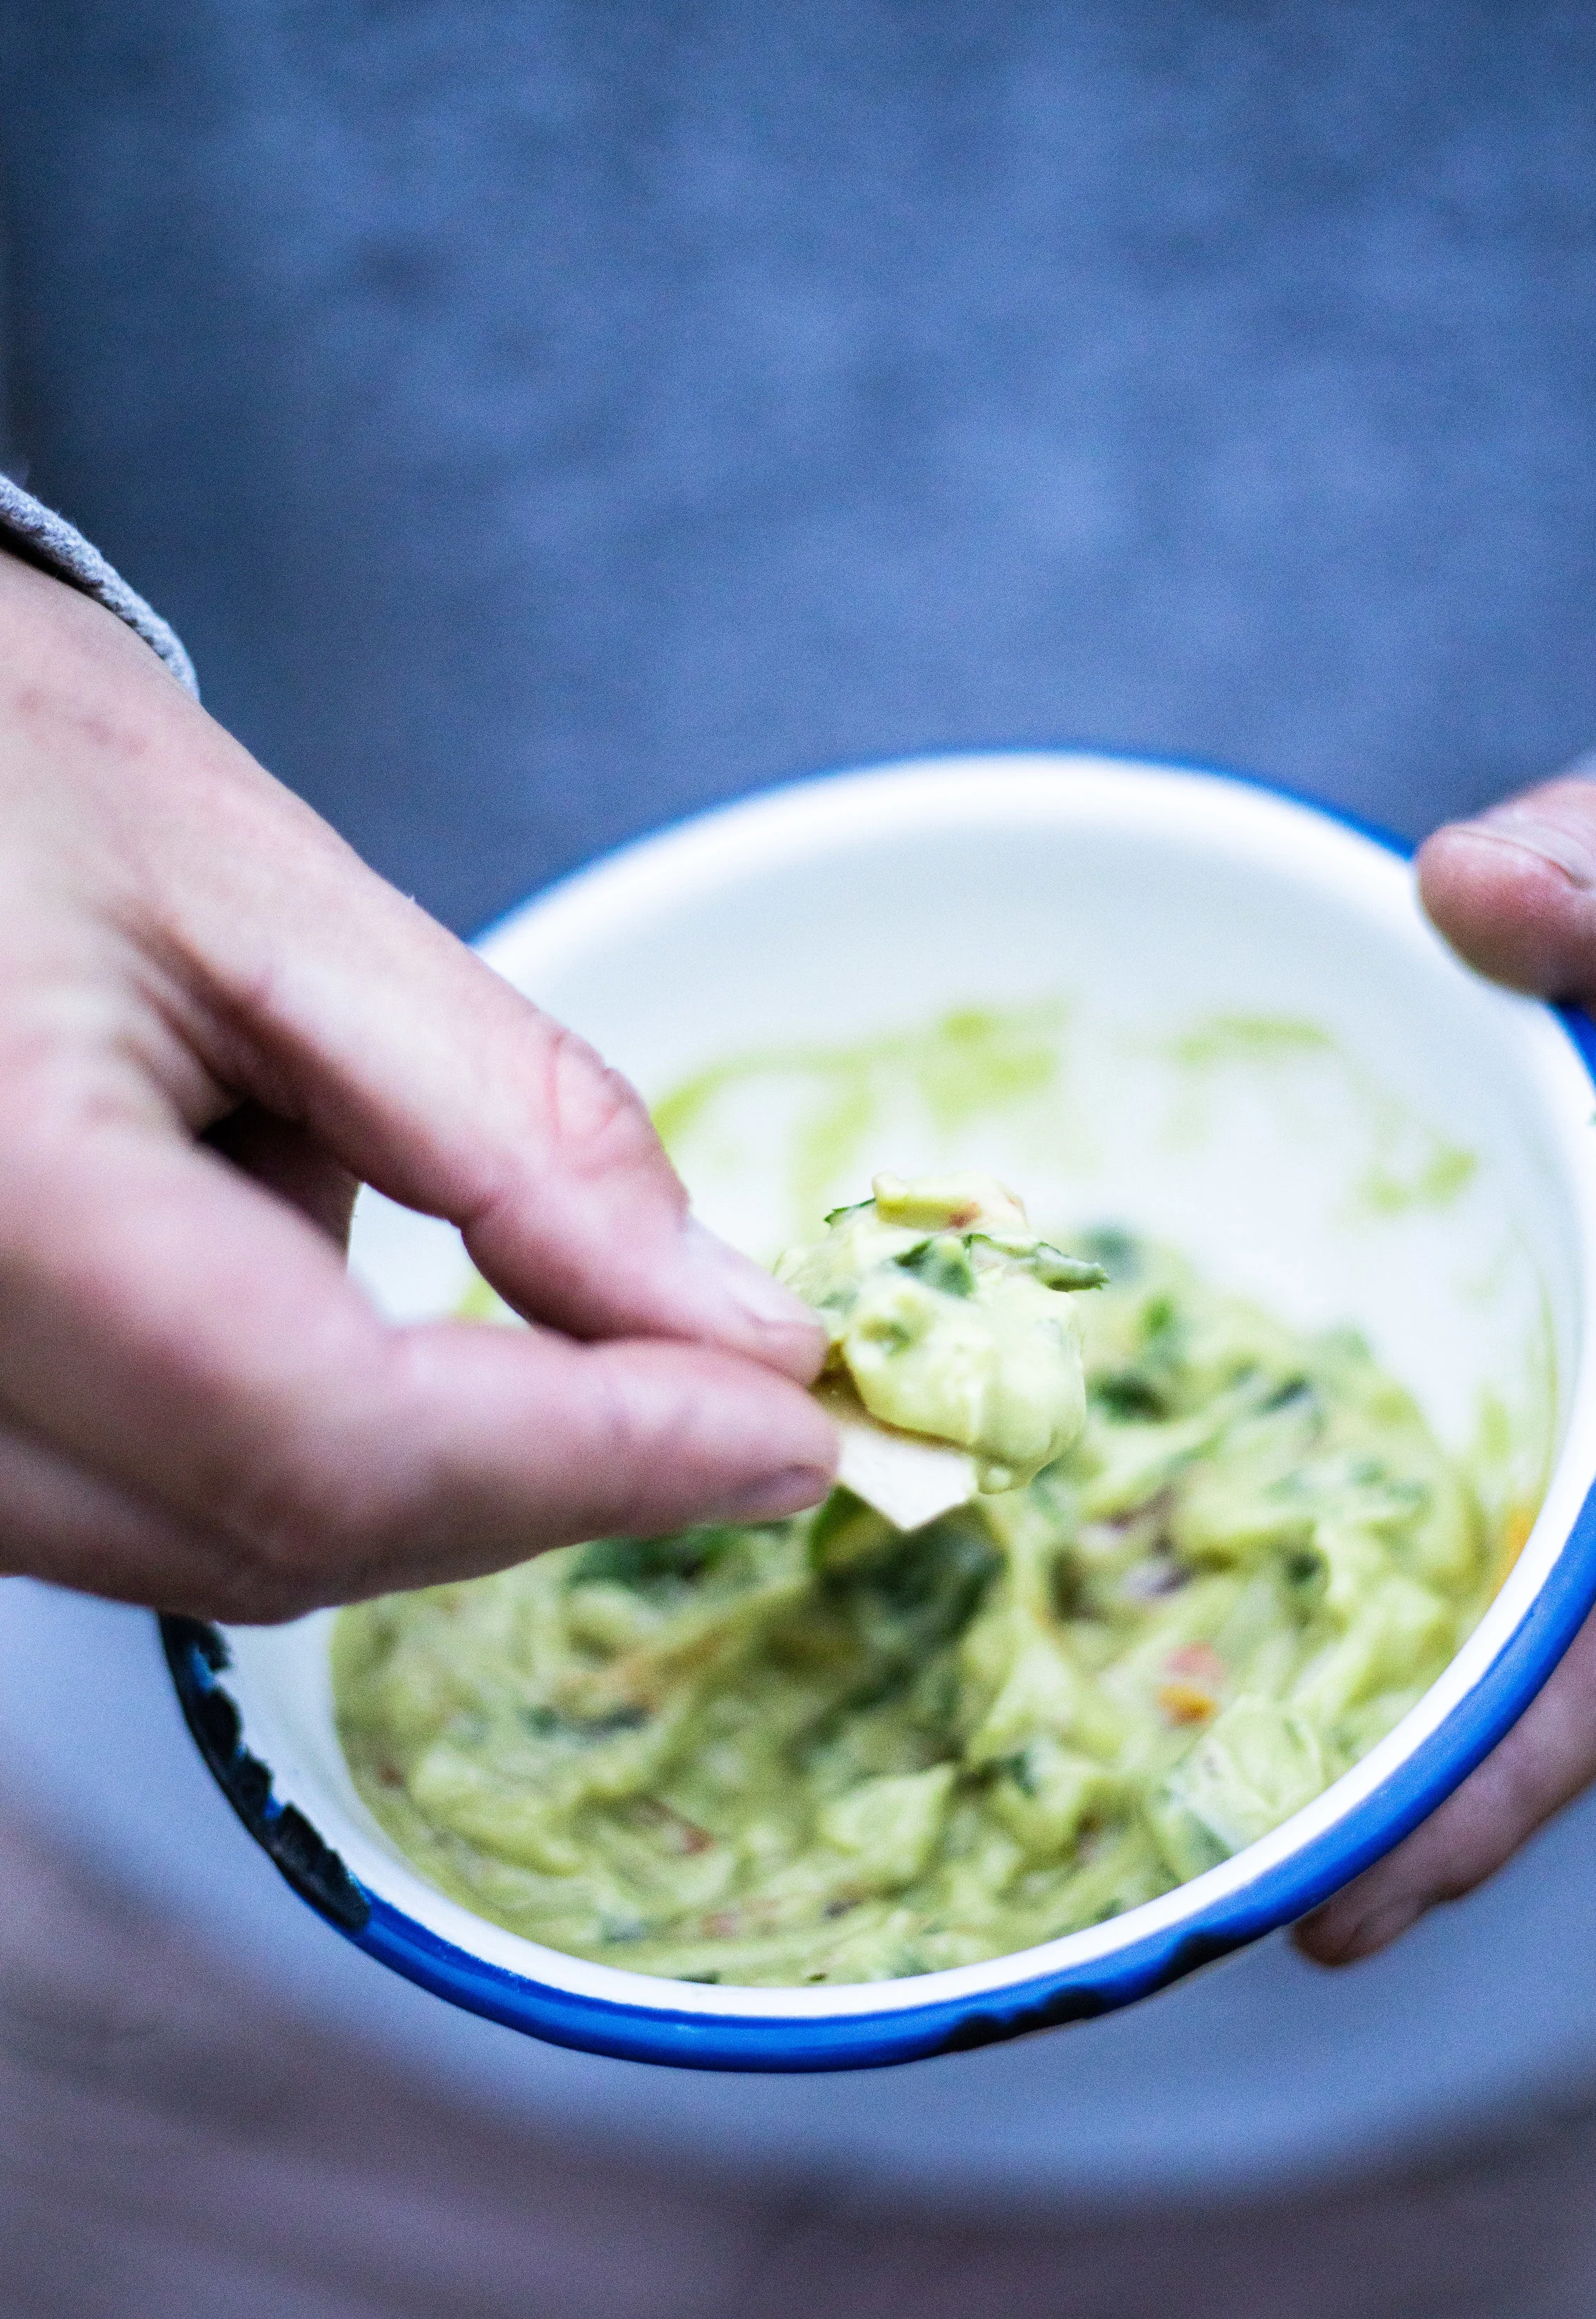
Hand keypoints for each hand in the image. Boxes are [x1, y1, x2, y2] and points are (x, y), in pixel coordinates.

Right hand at [0, 555, 833, 1620]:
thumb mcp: (273, 903)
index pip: (334, 1436)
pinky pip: (142, 1510)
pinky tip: (320, 1258)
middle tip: (725, 1381)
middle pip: (281, 1533)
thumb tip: (736, 1334)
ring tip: (444, 1226)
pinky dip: (301, 1434)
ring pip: (215, 1552)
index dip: (597, 1459)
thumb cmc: (0, 766)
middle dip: (539, 1475)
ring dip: (420, 1456)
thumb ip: (516, 1135)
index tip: (793, 1427)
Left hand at [1299, 775, 1595, 1962]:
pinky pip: (1449, 1505)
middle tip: (1206, 1910)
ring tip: (1177, 1813)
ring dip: (1360, 1706)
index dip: (1507, 1772)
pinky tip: (1208, 1601)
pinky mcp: (1547, 1388)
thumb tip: (1481, 883)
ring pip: (1491, 1603)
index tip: (1353, 1904)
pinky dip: (1352, 1570)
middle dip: (1398, 1792)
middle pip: (1542, 1662)